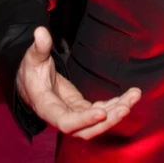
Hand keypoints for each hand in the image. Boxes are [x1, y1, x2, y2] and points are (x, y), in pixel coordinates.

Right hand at [16, 26, 141, 139]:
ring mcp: (74, 115)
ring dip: (117, 112)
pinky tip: (128, 97)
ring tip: (133, 97)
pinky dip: (115, 105)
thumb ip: (39, 47)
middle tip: (126, 106)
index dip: (84, 120)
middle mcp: (61, 116)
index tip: (102, 112)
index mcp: (47, 108)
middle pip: (87, 130)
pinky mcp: (81, 109)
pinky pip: (101, 112)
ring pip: (97, 123)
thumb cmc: (30, 71)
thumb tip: (40, 32)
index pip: (66, 122)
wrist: (30, 82)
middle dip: (108, 120)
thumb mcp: (33, 58)